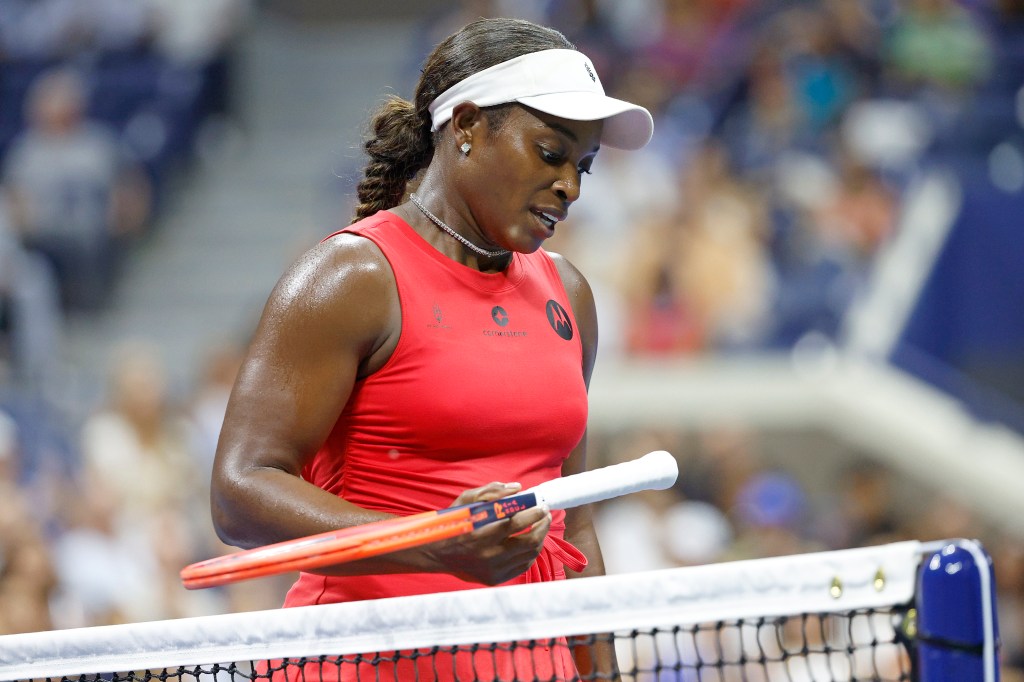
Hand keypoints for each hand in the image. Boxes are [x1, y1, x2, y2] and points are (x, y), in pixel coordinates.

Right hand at [427, 482, 551, 584]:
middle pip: (529, 541)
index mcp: (481, 534)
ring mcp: (493, 570)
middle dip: (543, 525)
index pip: (518, 523)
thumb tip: (517, 489)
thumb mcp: (466, 501)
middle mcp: (489, 555)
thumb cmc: (452, 523)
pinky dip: (530, 553)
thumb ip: (491, 492)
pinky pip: (522, 566)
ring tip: (540, 526)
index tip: (541, 505)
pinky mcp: (495, 579)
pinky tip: (530, 541)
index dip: (535, 513)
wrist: (435, 554)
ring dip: (539, 538)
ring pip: (529, 555)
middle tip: (545, 514)